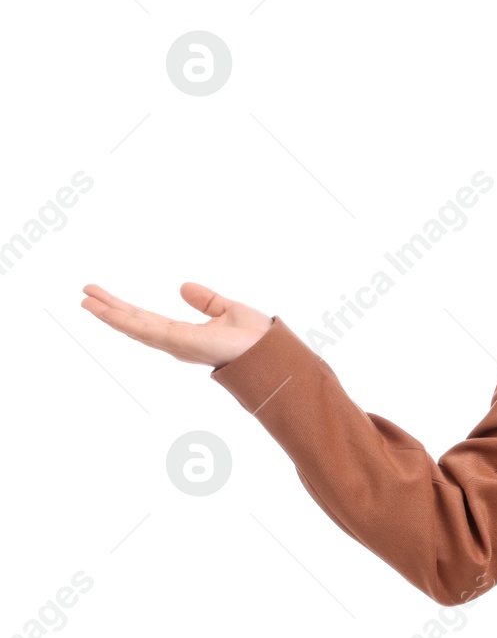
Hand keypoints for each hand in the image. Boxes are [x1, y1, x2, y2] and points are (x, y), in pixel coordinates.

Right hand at [80, 282, 272, 369]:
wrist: (270, 350)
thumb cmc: (255, 337)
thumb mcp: (226, 309)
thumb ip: (205, 300)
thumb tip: (183, 287)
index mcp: (184, 334)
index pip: (147, 319)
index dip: (126, 309)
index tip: (106, 298)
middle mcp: (174, 341)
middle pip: (134, 322)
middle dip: (110, 309)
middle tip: (86, 294)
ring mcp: (173, 344)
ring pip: (132, 326)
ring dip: (108, 313)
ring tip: (86, 300)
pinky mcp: (177, 342)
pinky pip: (144, 330)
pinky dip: (123, 321)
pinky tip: (106, 311)